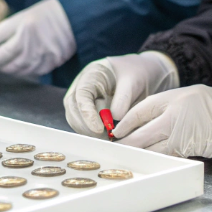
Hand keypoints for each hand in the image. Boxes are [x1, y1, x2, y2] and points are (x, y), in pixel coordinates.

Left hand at [0, 0, 75, 77]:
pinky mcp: (48, 64)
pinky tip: (17, 65)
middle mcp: (29, 41)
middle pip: (0, 59)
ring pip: (12, 69)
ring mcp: (39, 55)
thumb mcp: (21, 16)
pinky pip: (27, 73)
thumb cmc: (44, 15)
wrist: (74, 20)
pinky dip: (19, 71)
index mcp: (21, 25)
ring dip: (3, 68)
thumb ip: (2, 32)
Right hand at [64, 51, 179, 137]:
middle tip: (106, 138)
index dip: (87, 114)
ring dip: (89, 132)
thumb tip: (115, 117)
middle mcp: (81, 87)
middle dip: (86, 127)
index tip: (98, 129)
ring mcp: (82, 100)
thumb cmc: (135, 73)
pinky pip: (84, 125)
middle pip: (73, 109)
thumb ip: (124, 97)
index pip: (82, 95)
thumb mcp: (133, 80)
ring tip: (109, 138)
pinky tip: (107, 137)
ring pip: (76, 120)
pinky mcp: (87, 112)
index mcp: (91, 75)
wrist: (138, 73)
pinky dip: (93, 134)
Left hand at [114, 85, 211, 163]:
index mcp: (180, 95)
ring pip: (150, 142)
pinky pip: (167, 154)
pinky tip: (151, 165)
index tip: (118, 130)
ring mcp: (182, 125)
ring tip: (128, 160)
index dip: (128, 120)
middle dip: (128, 140)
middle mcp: (177, 107)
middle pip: (142, 126)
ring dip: (138, 153)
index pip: (144, 106)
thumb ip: (181, 111)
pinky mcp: (190, 143)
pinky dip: (157, 160)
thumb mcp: (202, 102)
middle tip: (117, 150)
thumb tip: (160, 127)